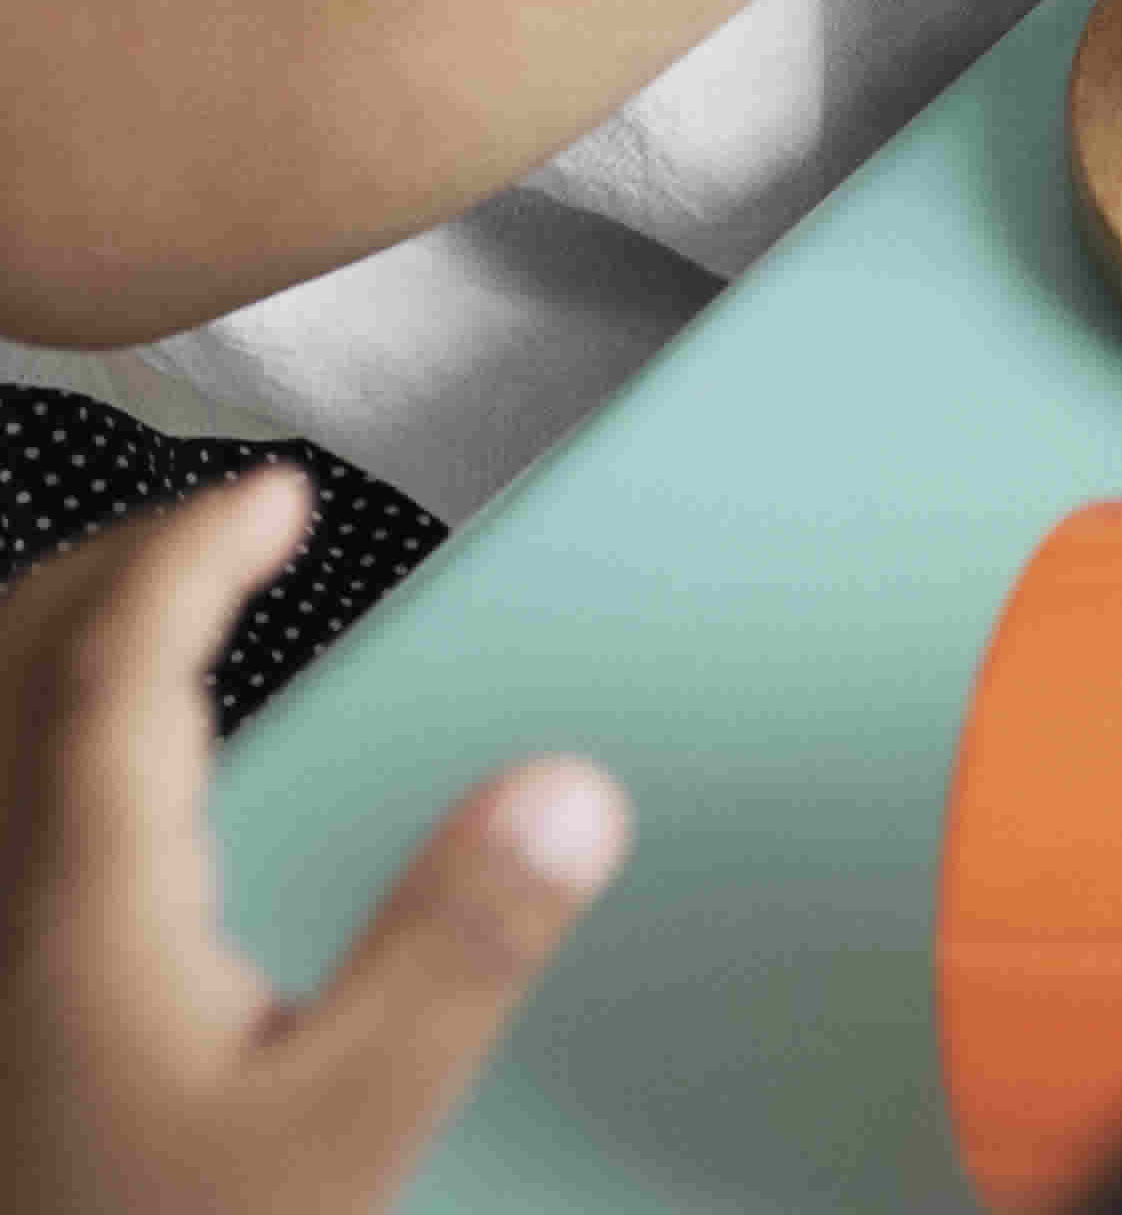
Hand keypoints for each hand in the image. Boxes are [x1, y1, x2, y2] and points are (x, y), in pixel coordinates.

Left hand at [0, 472, 620, 1214]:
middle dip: (116, 564)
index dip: (190, 558)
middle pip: (19, 670)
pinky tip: (121, 779)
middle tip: (226, 525)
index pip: (113, 674)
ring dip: (66, 640)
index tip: (273, 496)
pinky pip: (6, 800)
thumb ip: (458, 949)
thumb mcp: (349, 1124)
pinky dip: (49, 732)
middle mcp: (10, 912)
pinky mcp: (5, 1004)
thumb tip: (567, 789)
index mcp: (91, 913)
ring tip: (166, 611)